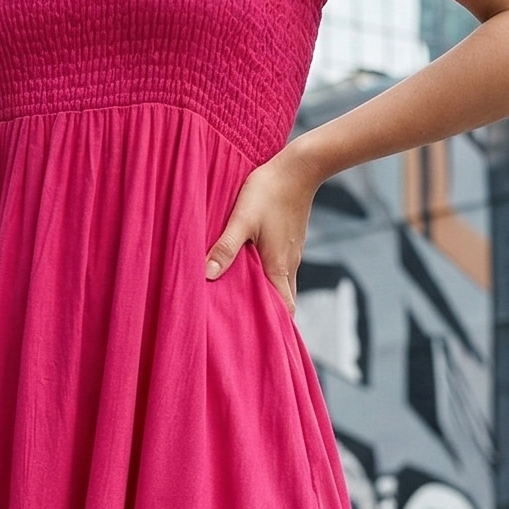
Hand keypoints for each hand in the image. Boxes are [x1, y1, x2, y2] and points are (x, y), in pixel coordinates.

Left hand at [204, 148, 314, 315]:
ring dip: (266, 296)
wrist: (300, 167)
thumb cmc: (270, 191)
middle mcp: (289, 265)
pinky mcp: (289, 241)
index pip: (285, 310)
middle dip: (269, 316)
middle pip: (283, 301)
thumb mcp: (242, 219)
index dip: (276, 327)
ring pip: (281, 284)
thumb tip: (208, 274)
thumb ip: (225, 247)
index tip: (261, 340)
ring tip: (242, 303)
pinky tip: (250, 273)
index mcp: (278, 267)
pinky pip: (280, 268)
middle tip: (246, 327)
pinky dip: (268, 278)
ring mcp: (291, 253)